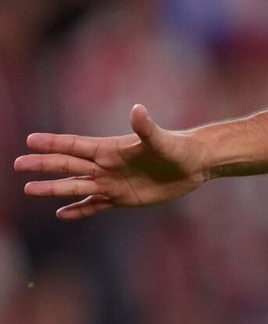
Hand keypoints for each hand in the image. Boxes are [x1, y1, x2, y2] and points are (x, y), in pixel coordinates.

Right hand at [14, 105, 205, 219]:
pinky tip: (62, 215)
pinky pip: (95, 205)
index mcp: (111, 149)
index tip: (30, 140)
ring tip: (29, 189)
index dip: (54, 143)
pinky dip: (79, 210)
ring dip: (54, 189)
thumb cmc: (178, 148)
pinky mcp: (122, 198)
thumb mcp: (162, 140)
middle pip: (68, 165)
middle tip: (18, 164)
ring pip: (76, 187)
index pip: (76, 145)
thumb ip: (146, 127)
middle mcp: (106, 166)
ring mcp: (112, 183)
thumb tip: (137, 109)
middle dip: (44, 164)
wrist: (194, 165)